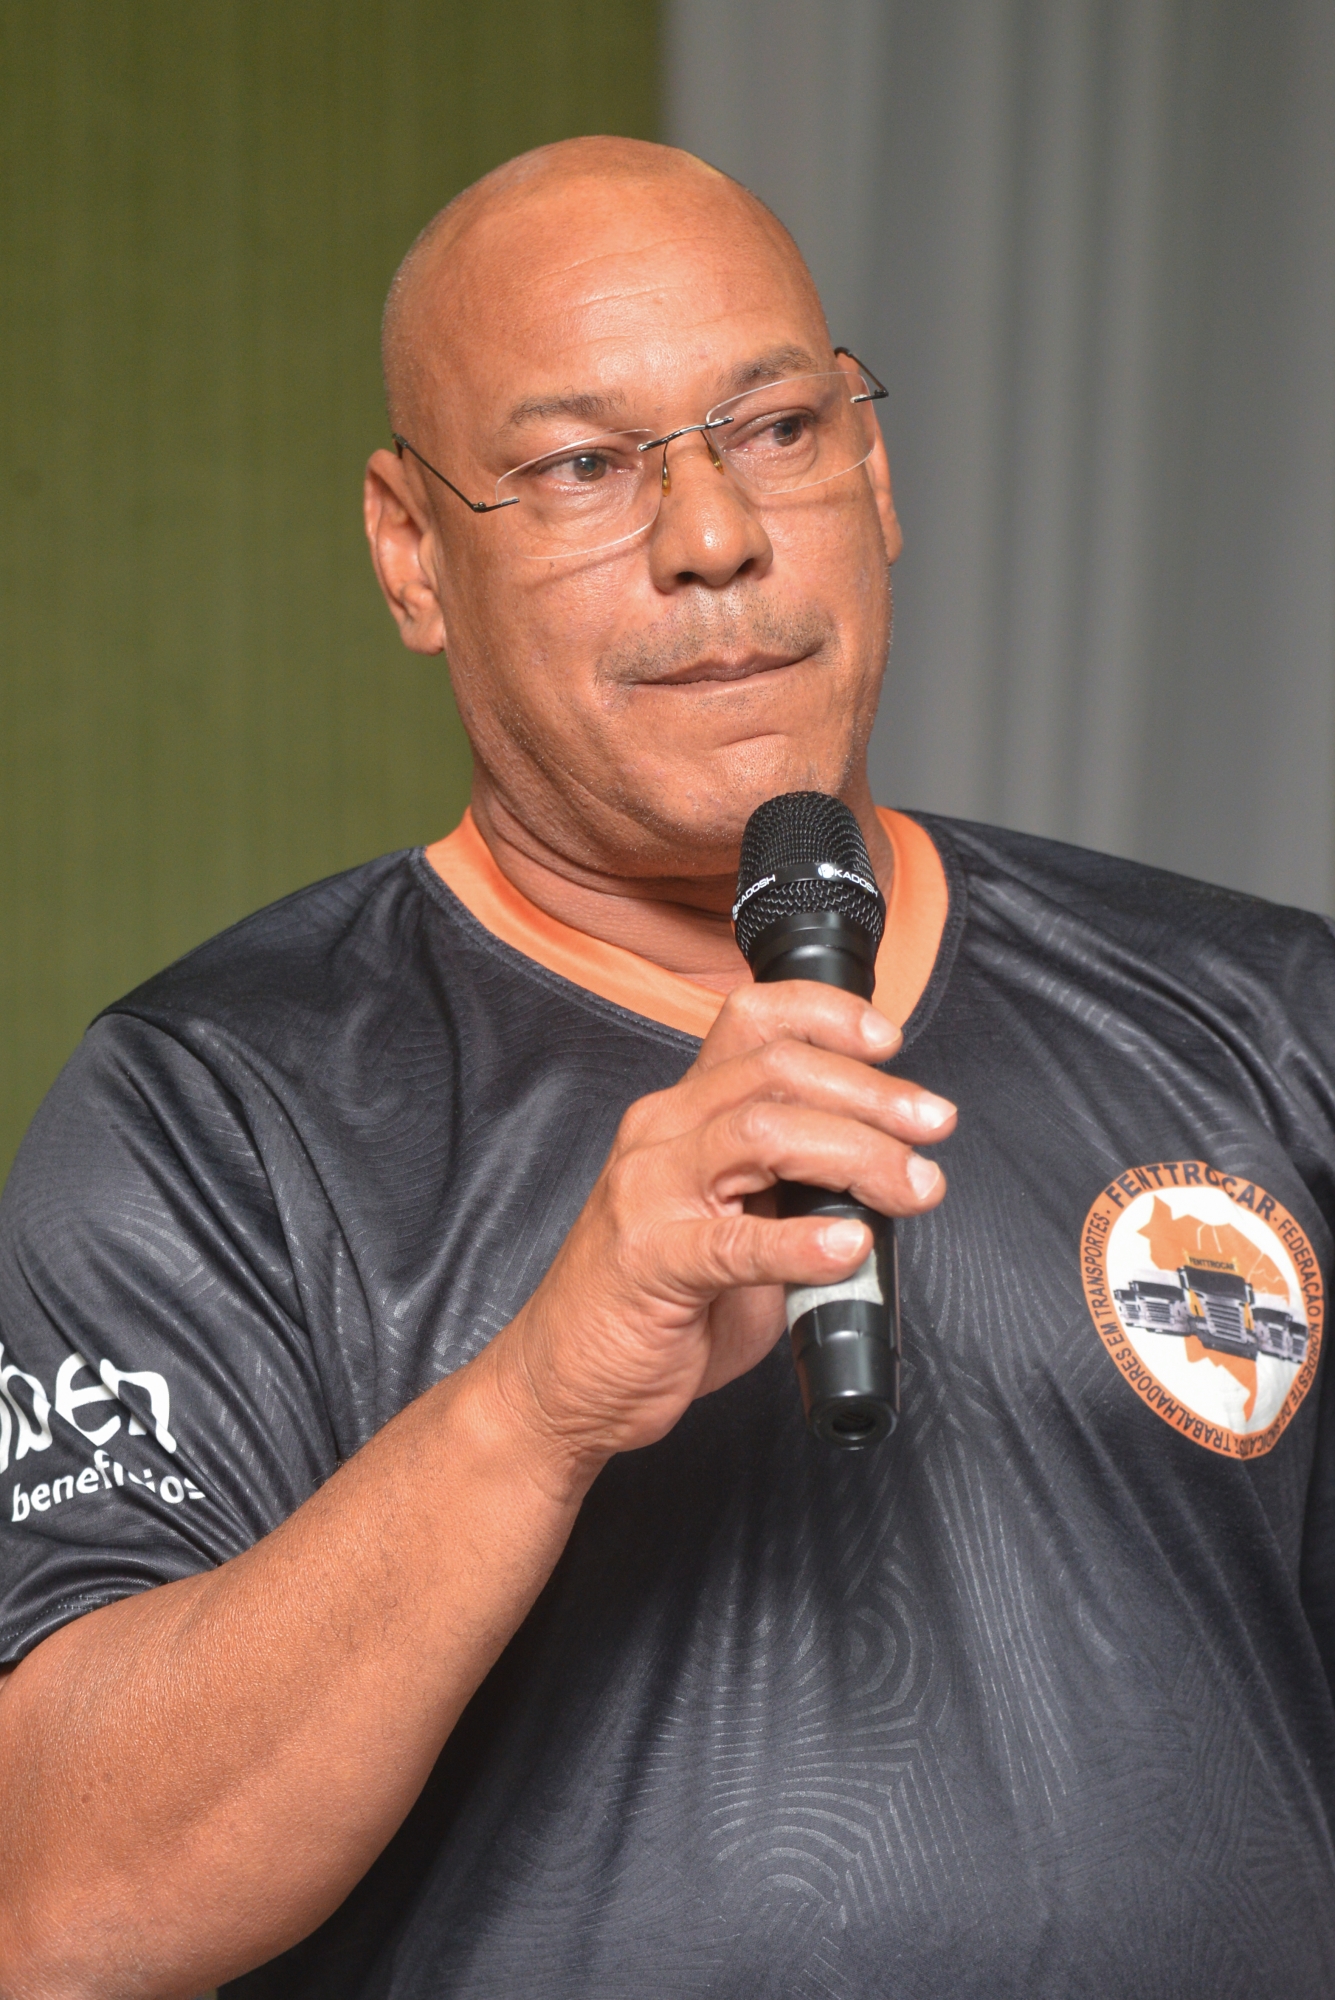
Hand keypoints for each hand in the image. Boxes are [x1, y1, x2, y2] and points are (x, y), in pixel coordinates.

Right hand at [488, 982, 954, 1481]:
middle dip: (872, 1092)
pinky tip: (849, 1251)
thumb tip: (889, 1176)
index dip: (827, 1016)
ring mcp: (648, 1195)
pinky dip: (800, 1243)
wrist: (564, 1380)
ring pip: (762, 1132)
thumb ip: (794, 1187)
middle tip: (934, 1126)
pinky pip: (733, 1242)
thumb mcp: (731, 1219)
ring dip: (856, 1153)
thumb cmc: (654, 1301)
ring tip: (912, 1187)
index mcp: (682, 1115)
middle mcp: (660, 1136)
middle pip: (775, 1071)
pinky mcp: (649, 1263)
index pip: (751, 1022)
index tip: (889, 1041)